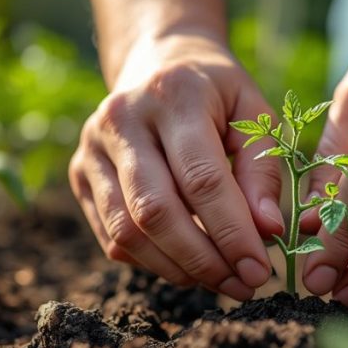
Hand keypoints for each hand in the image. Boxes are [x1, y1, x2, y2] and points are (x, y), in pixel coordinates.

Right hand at [70, 33, 283, 300]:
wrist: (157, 62)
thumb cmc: (216, 94)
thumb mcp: (253, 113)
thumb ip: (264, 170)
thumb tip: (268, 232)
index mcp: (173, 95)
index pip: (201, 179)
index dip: (231, 232)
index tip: (261, 270)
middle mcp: (122, 119)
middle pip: (156, 211)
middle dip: (203, 260)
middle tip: (243, 286)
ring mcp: (91, 148)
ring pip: (127, 232)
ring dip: (177, 269)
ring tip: (221, 281)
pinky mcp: (79, 174)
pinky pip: (112, 237)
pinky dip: (153, 262)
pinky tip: (188, 265)